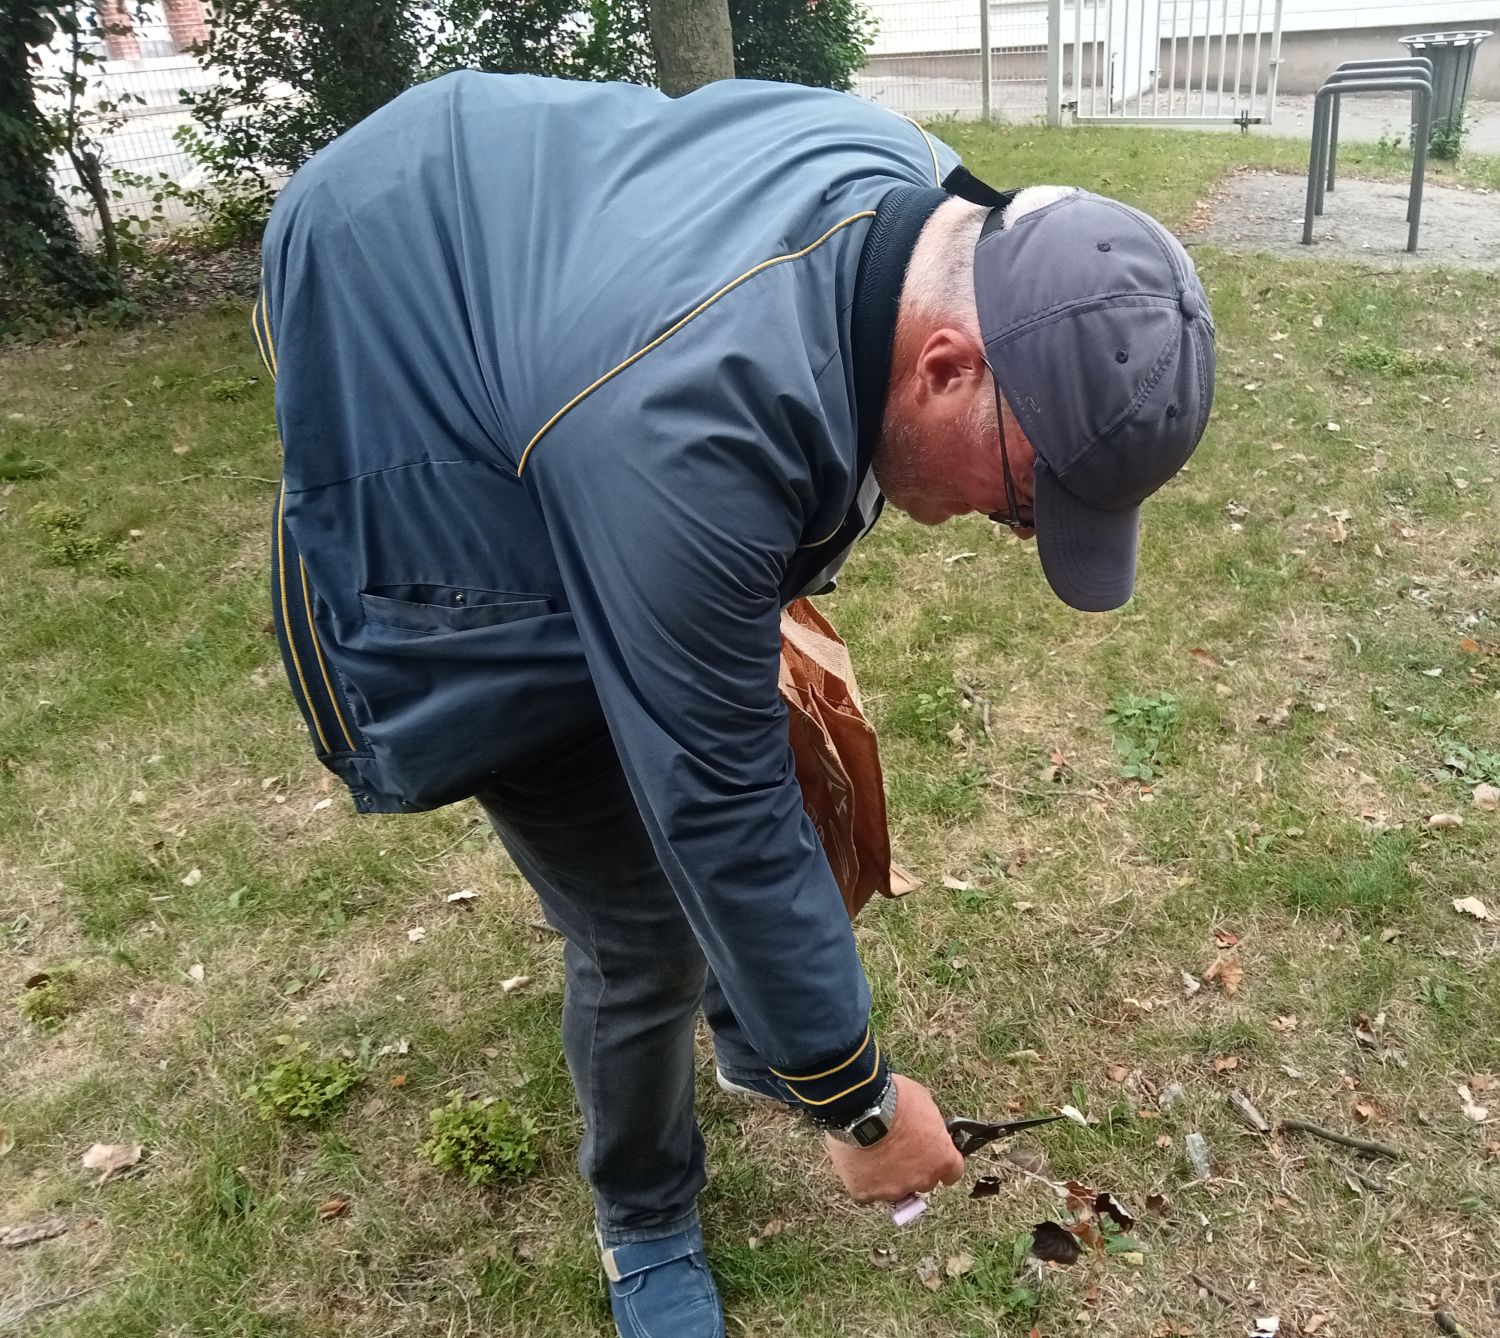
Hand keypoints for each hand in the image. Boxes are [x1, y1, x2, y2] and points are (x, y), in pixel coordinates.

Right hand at [823, 1074, 964, 1204]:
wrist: (861, 1107)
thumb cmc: (894, 1099)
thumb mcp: (923, 1102)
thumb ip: (929, 1124)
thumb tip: (926, 1126)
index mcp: (942, 1159)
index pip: (952, 1172)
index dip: (940, 1162)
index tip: (933, 1156)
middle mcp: (922, 1180)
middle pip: (923, 1182)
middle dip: (914, 1169)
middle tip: (899, 1149)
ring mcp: (894, 1190)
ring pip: (894, 1189)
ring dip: (888, 1176)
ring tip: (874, 1152)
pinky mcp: (866, 1192)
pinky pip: (867, 1192)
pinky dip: (864, 1181)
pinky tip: (858, 1162)